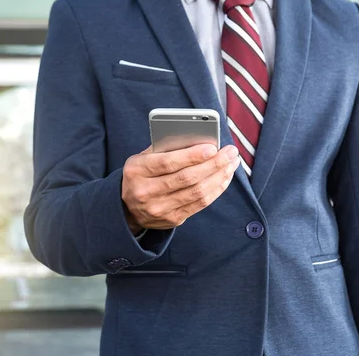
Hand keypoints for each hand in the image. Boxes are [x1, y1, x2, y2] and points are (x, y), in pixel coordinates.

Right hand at [121, 143, 239, 233]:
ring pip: (197, 192)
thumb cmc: (140, 175)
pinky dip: (216, 190)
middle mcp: (146, 191)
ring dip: (219, 176)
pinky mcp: (172, 219)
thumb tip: (197, 139)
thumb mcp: (142, 158)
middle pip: (187, 178)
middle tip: (230, 153)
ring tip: (231, 164)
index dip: (192, 155)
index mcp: (137, 171)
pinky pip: (200, 204)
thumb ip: (164, 148)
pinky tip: (224, 178)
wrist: (127, 208)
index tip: (212, 147)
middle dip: (213, 164)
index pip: (168, 163)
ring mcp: (159, 208)